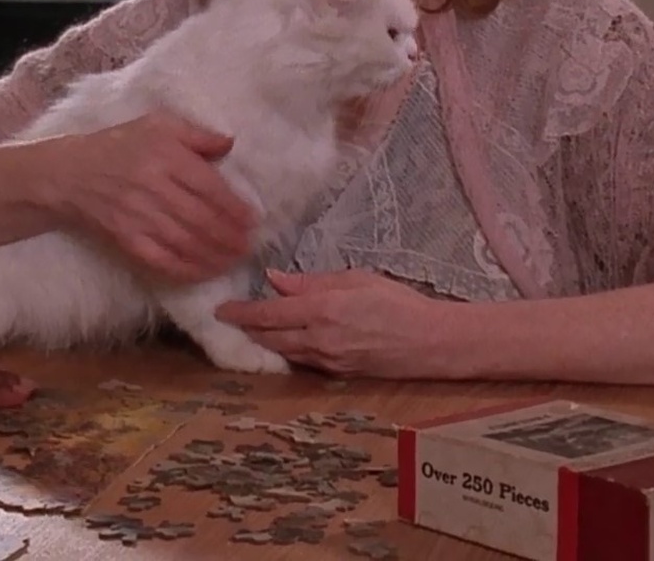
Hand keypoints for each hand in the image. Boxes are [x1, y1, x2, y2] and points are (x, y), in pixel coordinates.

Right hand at [47, 111, 256, 284]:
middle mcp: (153, 186)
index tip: (253, 221)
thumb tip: (230, 144)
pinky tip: (203, 271)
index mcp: (165, 155)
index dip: (235, 208)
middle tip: (248, 247)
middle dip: (230, 237)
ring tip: (233, 260)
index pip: (209, 187)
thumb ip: (195, 133)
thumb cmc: (118, 145)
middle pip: (201, 219)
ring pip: (186, 243)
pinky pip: (162, 259)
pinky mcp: (126, 238)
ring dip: (215, 256)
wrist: (69, 173)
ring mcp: (138, 216)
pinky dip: (186, 269)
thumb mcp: (156, 124)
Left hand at [214, 269, 450, 378]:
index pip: (268, 315)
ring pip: (283, 352)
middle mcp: (319, 341)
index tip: (220, 310)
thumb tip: (274, 279)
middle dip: (247, 329)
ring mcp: (328, 362)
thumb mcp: (355, 279)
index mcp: (322, 312)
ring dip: (264, 342)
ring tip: (250, 330)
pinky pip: (303, 362)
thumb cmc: (399, 302)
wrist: (433, 343)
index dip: (241, 313)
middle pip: (269, 338)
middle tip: (229, 319)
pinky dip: (287, 351)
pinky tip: (283, 342)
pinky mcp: (338, 374)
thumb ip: (311, 282)